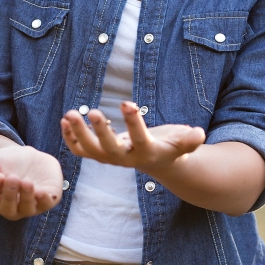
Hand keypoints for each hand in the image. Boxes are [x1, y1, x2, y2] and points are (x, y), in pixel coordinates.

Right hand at [0, 145, 63, 219]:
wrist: (28, 155)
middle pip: (8, 209)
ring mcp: (30, 206)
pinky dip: (44, 200)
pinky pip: (45, 204)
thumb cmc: (5, 162)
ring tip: (26, 182)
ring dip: (26, 197)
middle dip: (10, 195)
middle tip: (12, 178)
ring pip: (27, 209)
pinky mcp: (47, 200)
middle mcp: (12, 208)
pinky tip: (41, 192)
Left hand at [60, 103, 204, 176]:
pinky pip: (80, 150)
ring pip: (89, 150)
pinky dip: (70, 138)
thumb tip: (199, 135)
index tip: (127, 102)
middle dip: (99, 132)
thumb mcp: (183, 143)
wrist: (158, 162)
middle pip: (109, 149)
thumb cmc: (172, 147)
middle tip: (93, 111)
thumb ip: (190, 141)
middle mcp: (125, 159)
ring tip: (70, 113)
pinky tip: (65, 121)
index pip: (139, 138)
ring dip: (78, 133)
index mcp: (146, 153)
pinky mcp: (99, 155)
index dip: (133, 122)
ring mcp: (110, 158)